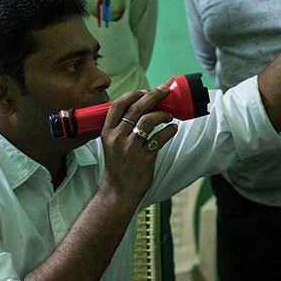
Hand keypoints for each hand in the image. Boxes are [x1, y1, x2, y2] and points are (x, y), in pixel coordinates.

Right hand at [99, 85, 177, 202]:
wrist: (119, 190)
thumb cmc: (118, 165)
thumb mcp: (112, 144)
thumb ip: (123, 127)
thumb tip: (144, 107)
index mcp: (107, 132)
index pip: (118, 105)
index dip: (133, 94)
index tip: (144, 91)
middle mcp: (117, 138)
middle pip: (136, 108)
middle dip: (153, 96)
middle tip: (164, 91)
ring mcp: (131, 148)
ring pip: (149, 120)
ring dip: (162, 114)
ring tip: (169, 116)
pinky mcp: (145, 157)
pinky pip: (160, 138)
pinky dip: (169, 131)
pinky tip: (172, 129)